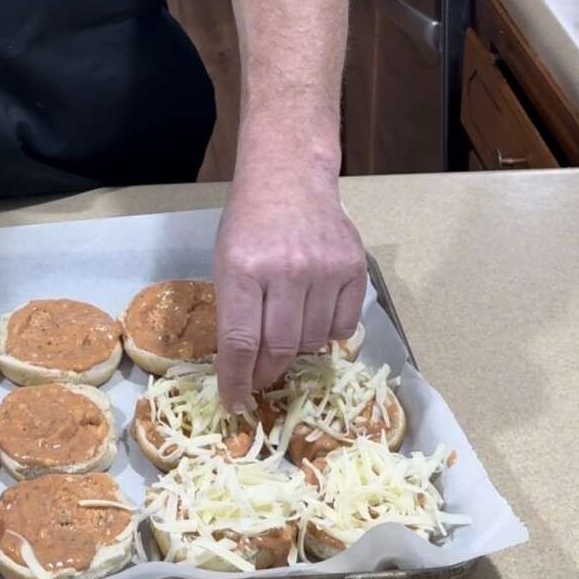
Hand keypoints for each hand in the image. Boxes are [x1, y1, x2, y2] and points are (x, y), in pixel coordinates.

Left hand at [213, 171, 367, 409]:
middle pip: (280, 348)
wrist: (289, 178)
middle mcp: (286, 269)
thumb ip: (234, 312)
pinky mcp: (353, 267)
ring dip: (296, 350)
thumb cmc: (250, 223)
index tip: (234, 400)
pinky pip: (343, 326)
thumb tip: (241, 368)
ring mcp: (324, 268)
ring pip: (313, 341)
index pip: (240, 342)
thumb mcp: (225, 262)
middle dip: (266, 371)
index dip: (236, 379)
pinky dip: (327, 334)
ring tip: (286, 334)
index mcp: (243, 268)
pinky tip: (313, 316)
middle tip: (260, 376)